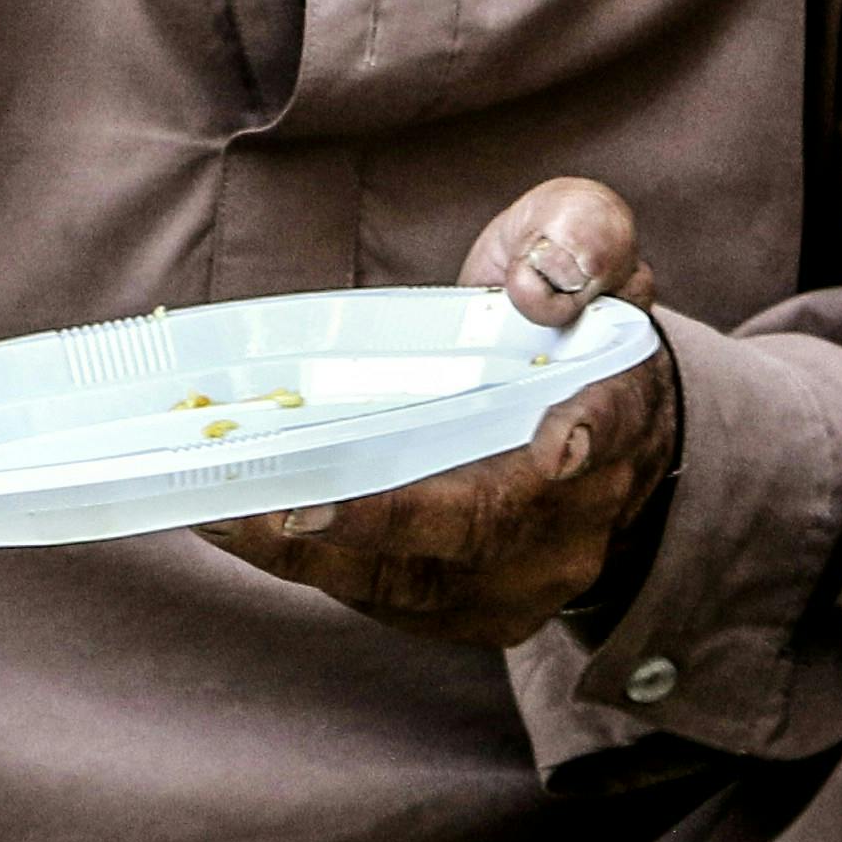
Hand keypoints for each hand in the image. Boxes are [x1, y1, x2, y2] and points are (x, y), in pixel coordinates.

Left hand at [199, 177, 678, 648]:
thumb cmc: (566, 315)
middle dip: (389, 519)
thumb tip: (539, 286)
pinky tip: (232, 524)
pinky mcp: (459, 606)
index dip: (585, 432)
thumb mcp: (588, 240)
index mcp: (616, 406)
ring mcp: (519, 573)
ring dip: (316, 554)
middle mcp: (576, 511)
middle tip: (294, 502)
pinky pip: (379, 596)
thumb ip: (583, 236)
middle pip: (485, 526)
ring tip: (225, 515)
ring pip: (416, 578)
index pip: (610, 421)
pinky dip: (305, 566)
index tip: (555, 445)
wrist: (586, 419)